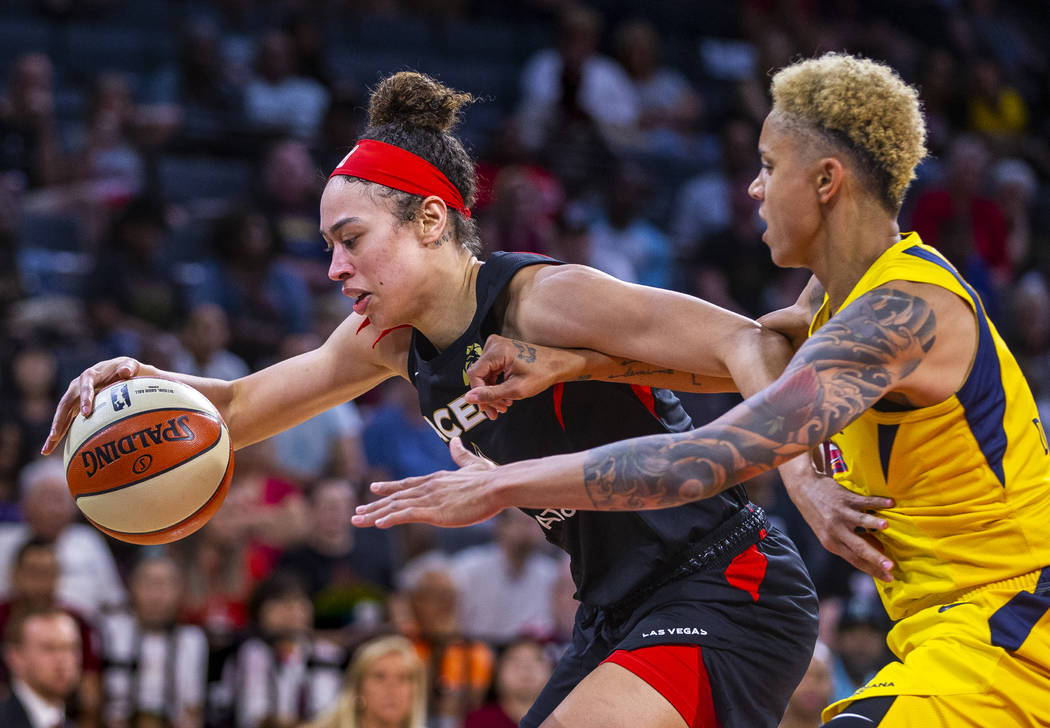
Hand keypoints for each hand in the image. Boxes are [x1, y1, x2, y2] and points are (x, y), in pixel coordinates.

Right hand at [42, 357, 145, 454]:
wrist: (120, 371)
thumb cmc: (126, 369)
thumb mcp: (130, 365)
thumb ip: (129, 368)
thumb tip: (126, 372)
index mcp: (90, 375)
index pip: (86, 386)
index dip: (85, 398)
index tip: (86, 413)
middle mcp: (77, 387)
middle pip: (65, 404)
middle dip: (60, 420)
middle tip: (55, 436)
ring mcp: (74, 398)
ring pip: (61, 415)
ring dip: (55, 431)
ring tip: (47, 449)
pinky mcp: (75, 407)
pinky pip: (66, 421)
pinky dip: (58, 434)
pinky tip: (50, 449)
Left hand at [352, 438, 503, 527]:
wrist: (497, 486)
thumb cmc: (490, 478)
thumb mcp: (473, 464)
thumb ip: (460, 455)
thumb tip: (455, 440)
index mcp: (436, 479)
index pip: (407, 484)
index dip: (389, 488)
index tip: (373, 489)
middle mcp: (428, 487)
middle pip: (395, 497)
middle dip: (374, 505)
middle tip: (356, 512)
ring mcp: (429, 499)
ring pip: (395, 507)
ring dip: (374, 514)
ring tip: (357, 520)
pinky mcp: (434, 512)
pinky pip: (406, 515)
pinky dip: (390, 519)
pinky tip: (377, 524)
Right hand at [464, 335, 569, 418]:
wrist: (557, 364)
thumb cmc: (542, 373)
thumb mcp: (515, 389)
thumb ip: (490, 394)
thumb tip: (468, 398)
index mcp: (497, 350)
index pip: (475, 374)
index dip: (478, 393)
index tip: (486, 408)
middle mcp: (494, 345)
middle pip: (479, 375)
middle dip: (487, 395)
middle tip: (496, 411)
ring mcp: (497, 346)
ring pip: (485, 375)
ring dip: (492, 392)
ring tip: (503, 406)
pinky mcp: (500, 351)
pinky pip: (491, 370)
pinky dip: (496, 384)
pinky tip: (504, 397)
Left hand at [785, 469, 894, 581]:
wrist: (803, 489)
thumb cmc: (819, 514)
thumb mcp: (828, 533)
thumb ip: (850, 542)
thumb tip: (877, 550)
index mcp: (831, 543)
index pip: (855, 560)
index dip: (872, 570)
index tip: (888, 578)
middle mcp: (835, 530)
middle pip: (858, 547)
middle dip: (875, 557)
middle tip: (891, 566)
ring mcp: (840, 514)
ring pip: (859, 520)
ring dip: (874, 523)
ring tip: (886, 526)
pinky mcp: (845, 498)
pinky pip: (864, 501)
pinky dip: (878, 502)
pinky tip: (890, 503)